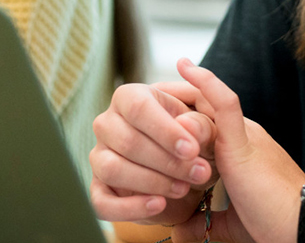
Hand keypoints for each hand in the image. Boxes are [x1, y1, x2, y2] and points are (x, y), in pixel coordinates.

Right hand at [90, 77, 218, 224]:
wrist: (188, 177)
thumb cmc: (193, 143)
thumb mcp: (206, 131)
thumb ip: (202, 125)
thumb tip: (187, 126)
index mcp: (130, 97)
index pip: (138, 107)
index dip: (165, 130)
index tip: (192, 150)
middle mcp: (107, 123)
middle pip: (127, 141)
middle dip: (167, 161)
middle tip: (199, 173)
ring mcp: (99, 157)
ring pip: (112, 169)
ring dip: (152, 182)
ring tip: (183, 188)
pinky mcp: (98, 189)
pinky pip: (101, 202)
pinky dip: (130, 207)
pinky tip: (158, 205)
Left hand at [167, 59, 304, 242]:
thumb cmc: (276, 224)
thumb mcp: (233, 222)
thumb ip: (207, 222)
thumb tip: (181, 231)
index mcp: (241, 151)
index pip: (208, 123)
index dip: (182, 118)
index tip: (156, 117)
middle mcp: (244, 136)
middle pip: (202, 109)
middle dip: (173, 103)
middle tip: (146, 97)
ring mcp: (245, 135)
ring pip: (205, 106)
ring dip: (178, 102)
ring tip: (152, 90)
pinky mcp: (243, 142)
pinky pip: (224, 103)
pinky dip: (206, 84)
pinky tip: (186, 67)